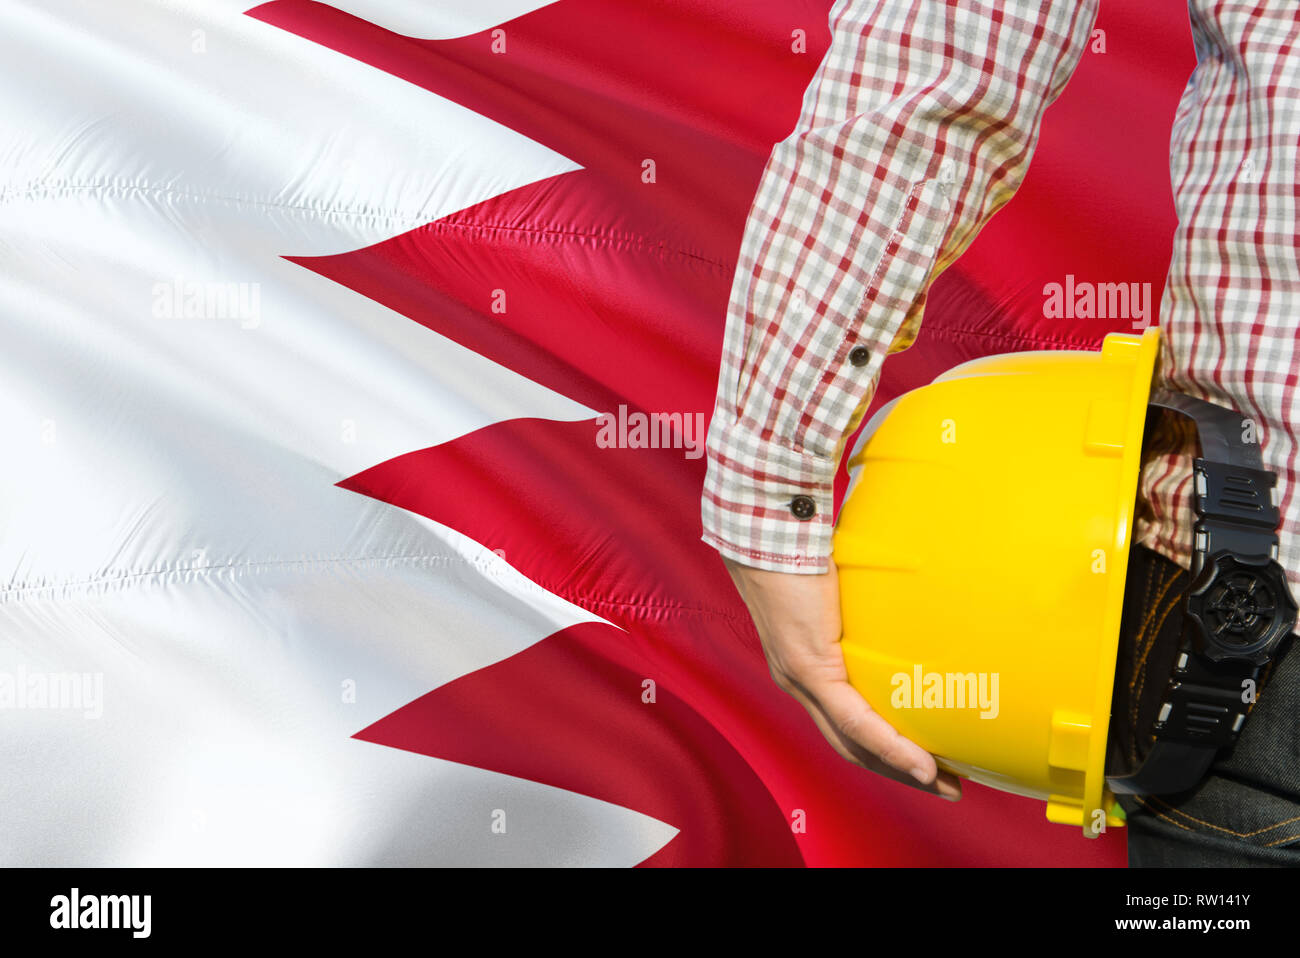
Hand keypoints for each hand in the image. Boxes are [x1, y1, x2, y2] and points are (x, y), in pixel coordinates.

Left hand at [723, 555, 960, 800]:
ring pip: (854, 744)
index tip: (923, 762)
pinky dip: (889, 746)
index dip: (883, 750)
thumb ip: (864, 604)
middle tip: (944, 784)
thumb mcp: (839, 588)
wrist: (769, 532)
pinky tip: (921, 764)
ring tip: (942, 783)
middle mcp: (799, 684)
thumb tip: (908, 592)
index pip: (844, 725)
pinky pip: (854, 719)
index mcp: (805, 668)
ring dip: (900, 770)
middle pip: (851, 746)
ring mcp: (801, 679)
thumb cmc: (802, 549)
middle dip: (898, 772)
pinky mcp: (810, 667)